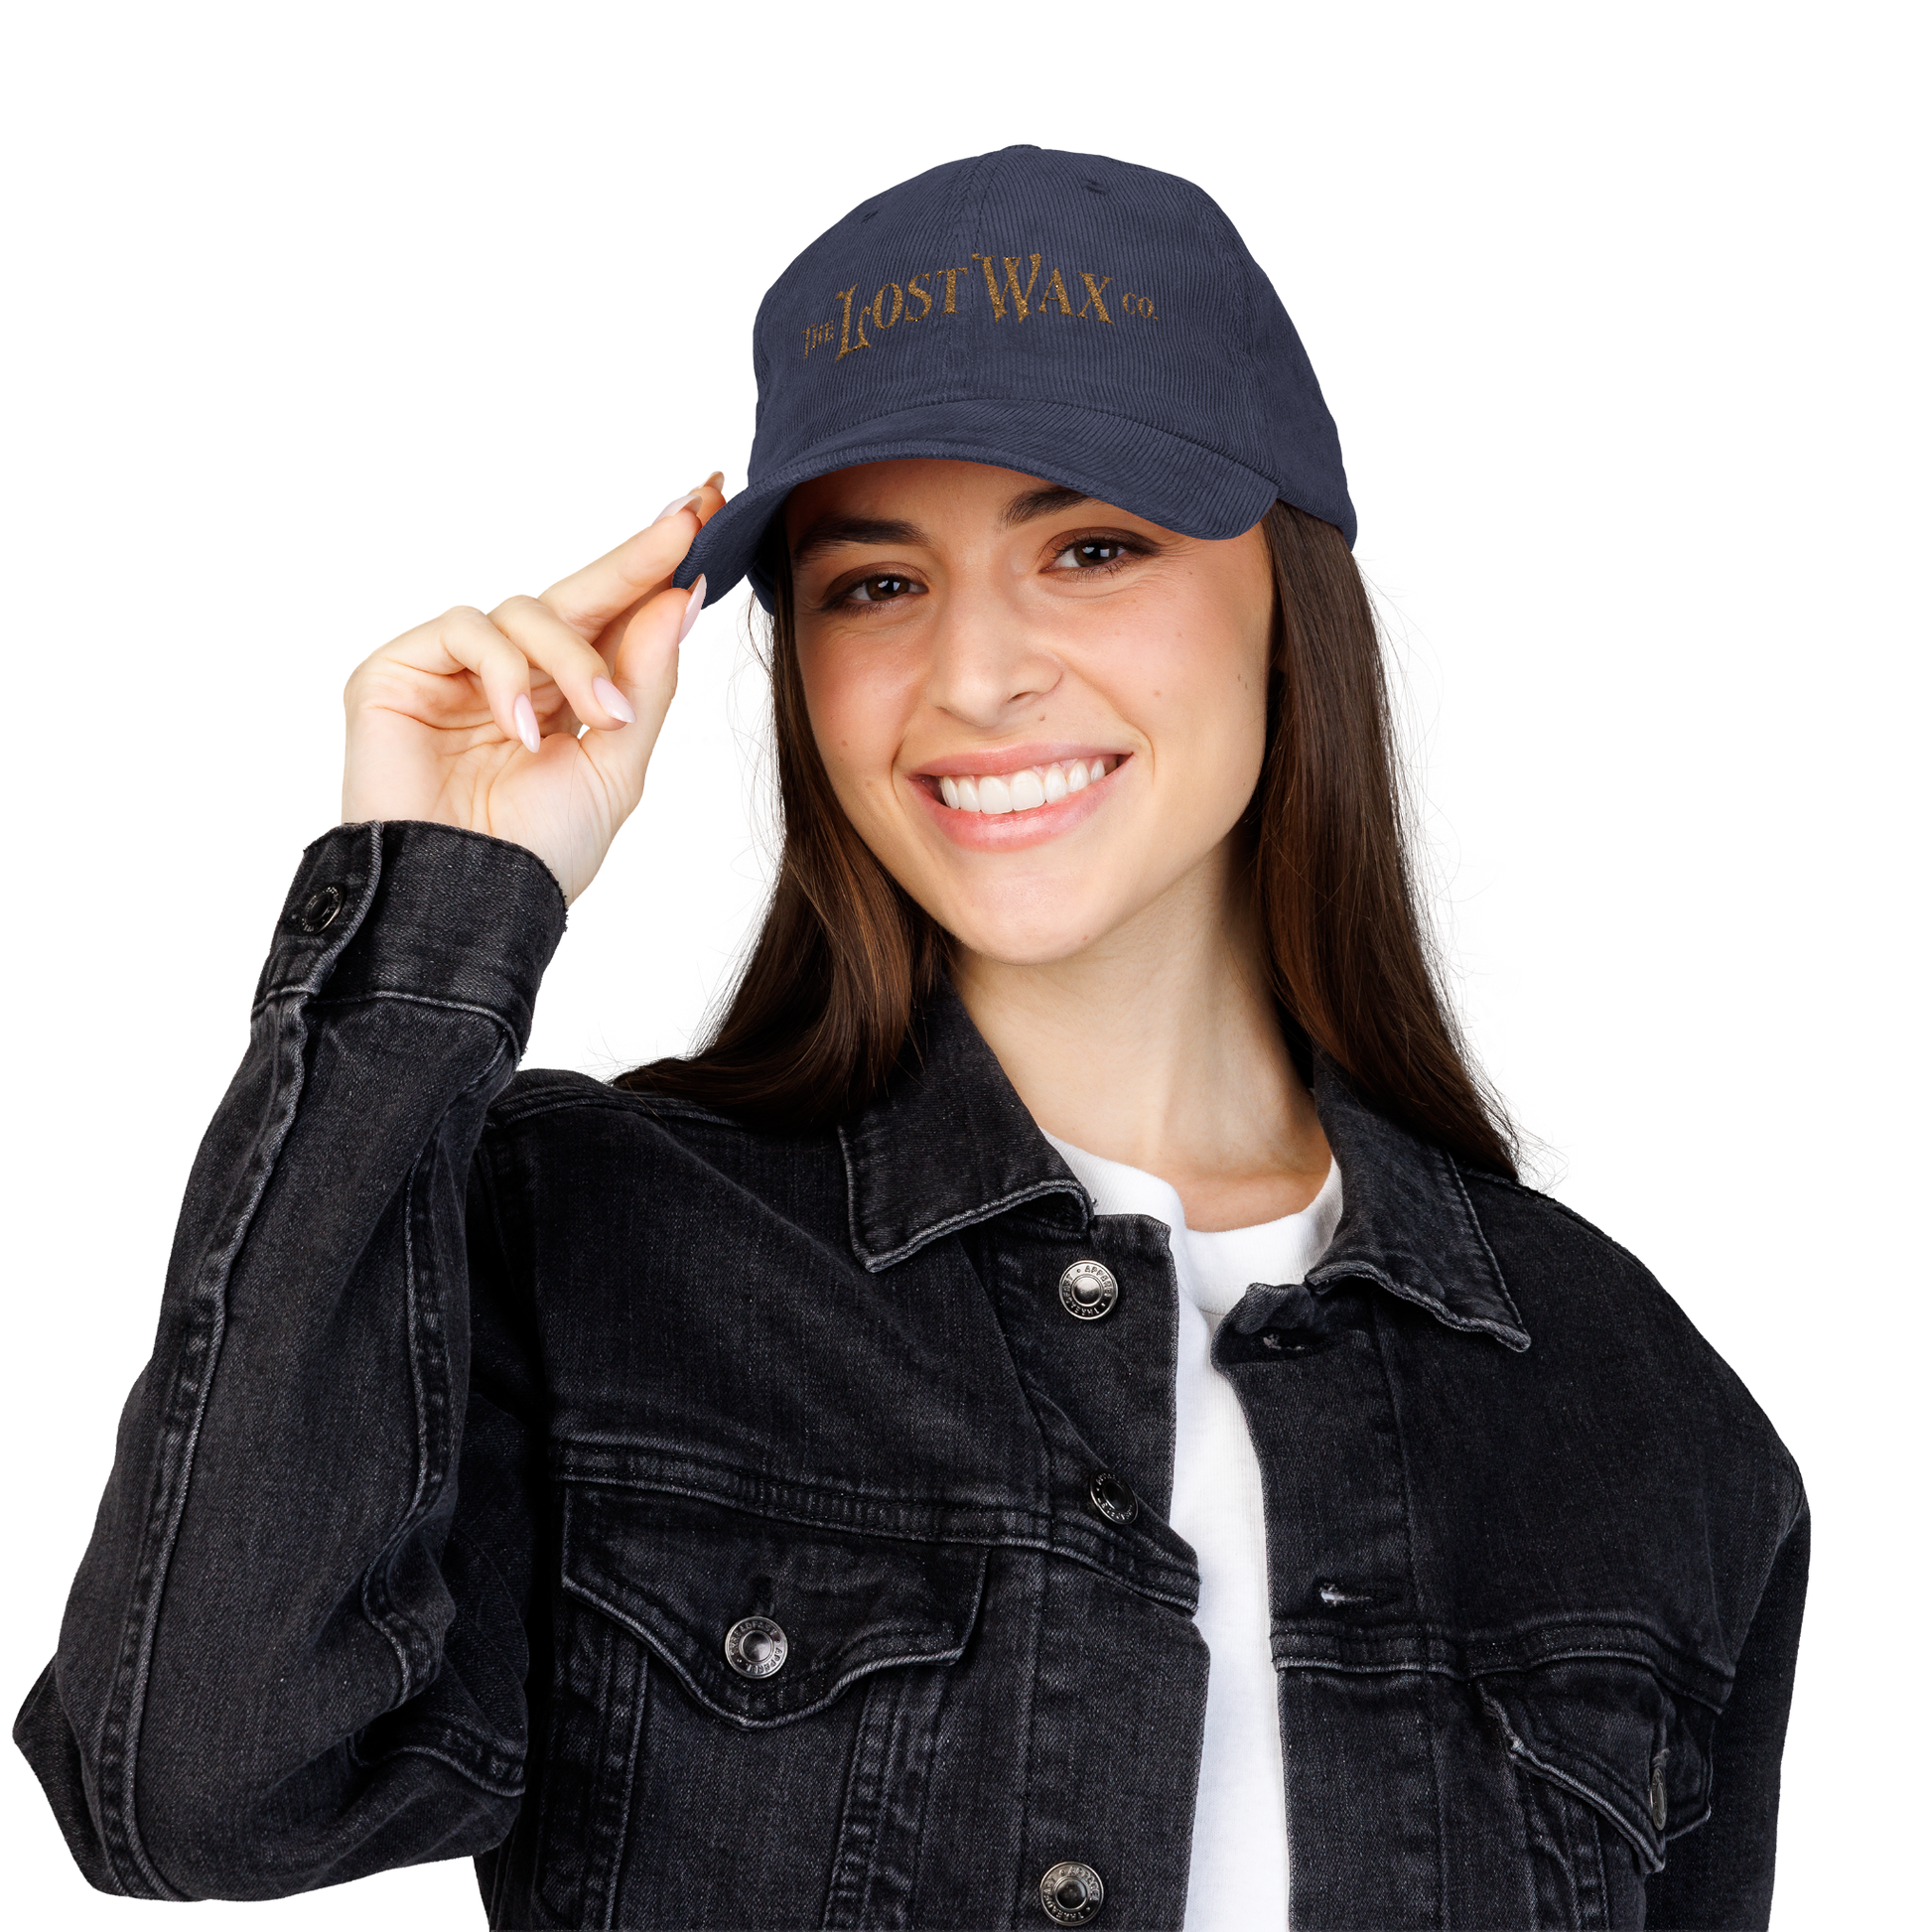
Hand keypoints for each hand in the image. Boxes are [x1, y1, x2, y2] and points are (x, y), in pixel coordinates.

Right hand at [338, 472, 725, 904]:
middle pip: (578, 590)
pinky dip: (505, 672)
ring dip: (573, 658)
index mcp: (565, 692)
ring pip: (525, 607)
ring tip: (595, 718)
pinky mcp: (398, 668)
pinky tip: (521, 728)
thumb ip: (645, 680)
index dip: (654, 564)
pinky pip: (466, 627)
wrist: (470, 903)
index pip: (613, 614)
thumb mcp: (617, 766)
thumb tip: (681, 595)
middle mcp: (513, 670)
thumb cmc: (538, 851)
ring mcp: (453, 667)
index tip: (709, 508)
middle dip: (636, 556)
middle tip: (687, 524)